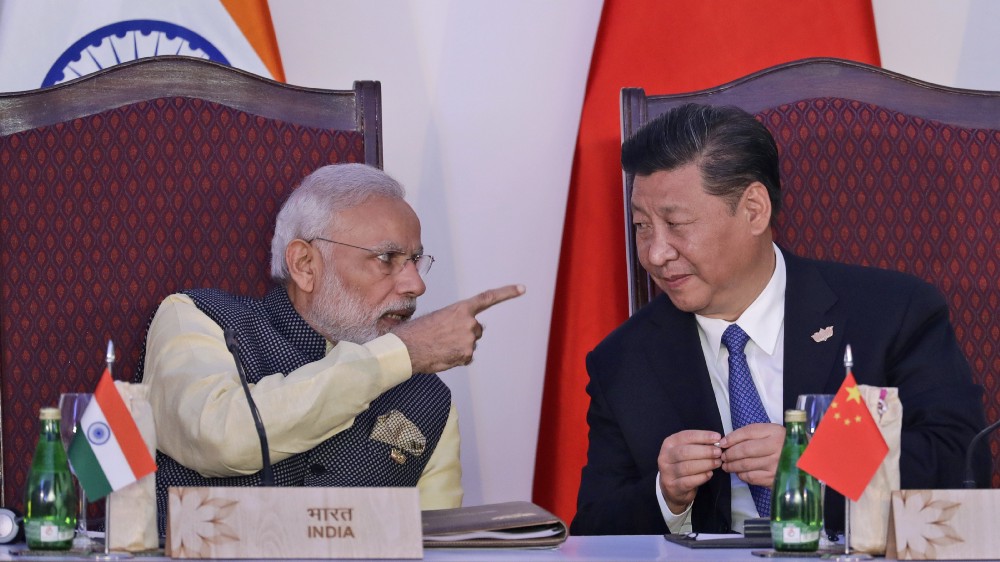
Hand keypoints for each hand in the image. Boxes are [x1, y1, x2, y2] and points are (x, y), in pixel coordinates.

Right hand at [392, 284, 524, 373]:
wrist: (407, 348)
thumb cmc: (417, 332)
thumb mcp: (438, 318)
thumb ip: (456, 321)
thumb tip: (468, 330)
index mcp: (461, 308)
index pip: (488, 298)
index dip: (507, 292)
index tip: (522, 288)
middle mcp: (469, 322)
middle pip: (476, 329)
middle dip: (465, 334)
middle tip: (444, 337)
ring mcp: (469, 339)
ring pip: (470, 344)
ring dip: (459, 346)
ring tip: (440, 346)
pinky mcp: (467, 355)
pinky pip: (466, 357)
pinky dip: (457, 358)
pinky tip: (442, 355)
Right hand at [657, 430, 722, 514]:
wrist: (672, 488)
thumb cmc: (682, 464)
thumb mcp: (686, 451)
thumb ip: (698, 445)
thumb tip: (716, 441)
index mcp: (669, 444)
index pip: (685, 436)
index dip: (702, 436)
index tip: (717, 437)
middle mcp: (665, 457)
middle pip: (685, 452)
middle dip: (704, 451)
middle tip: (718, 452)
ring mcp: (667, 472)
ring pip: (687, 467)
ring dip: (705, 464)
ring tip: (717, 463)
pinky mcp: (673, 486)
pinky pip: (689, 481)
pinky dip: (701, 477)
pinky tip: (710, 474)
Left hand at [718, 423, 783, 486]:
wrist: (803, 461)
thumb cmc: (782, 443)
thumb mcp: (769, 432)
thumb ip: (749, 434)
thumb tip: (725, 441)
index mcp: (774, 432)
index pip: (747, 433)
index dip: (731, 438)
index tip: (722, 443)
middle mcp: (776, 448)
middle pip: (744, 450)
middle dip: (729, 454)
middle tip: (723, 456)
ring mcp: (775, 465)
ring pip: (745, 465)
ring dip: (732, 465)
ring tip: (726, 465)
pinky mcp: (775, 479)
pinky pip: (751, 477)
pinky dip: (741, 475)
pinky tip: (739, 472)